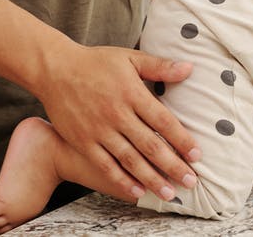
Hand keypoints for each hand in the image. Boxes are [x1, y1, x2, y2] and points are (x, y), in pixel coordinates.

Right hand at [33, 42, 199, 200]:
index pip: (163, 121)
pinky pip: (105, 165)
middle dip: (172, 166)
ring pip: (130, 160)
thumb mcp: (130, 58)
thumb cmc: (96, 62)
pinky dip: (121, 180)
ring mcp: (99, 131)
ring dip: (151, 179)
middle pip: (150, 145)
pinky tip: (136, 191)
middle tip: (190, 182)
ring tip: (168, 193)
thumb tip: (190, 68)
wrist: (55, 70)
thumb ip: (160, 66)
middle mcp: (117, 115)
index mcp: (132, 94)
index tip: (197, 155)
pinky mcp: (83, 142)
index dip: (181, 140)